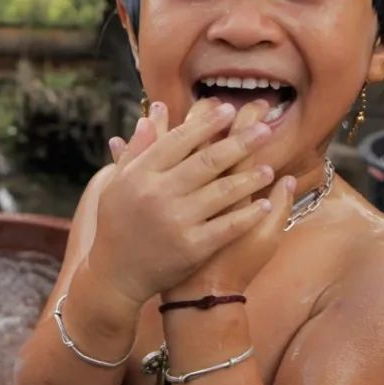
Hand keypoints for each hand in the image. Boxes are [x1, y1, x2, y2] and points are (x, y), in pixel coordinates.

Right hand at [89, 98, 275, 306]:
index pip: (178, 140)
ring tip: (269, 169)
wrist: (114, 274)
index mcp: (140, 174)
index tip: (230, 110)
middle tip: (265, 129)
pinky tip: (264, 204)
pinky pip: (227, 226)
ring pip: (222, 192)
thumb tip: (154, 111)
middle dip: (239, 143)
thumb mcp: (118, 181)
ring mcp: (176, 221)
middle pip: (206, 161)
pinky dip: (247, 215)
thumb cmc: (117, 223)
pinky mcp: (191, 247)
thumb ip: (138, 147)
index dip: (206, 124)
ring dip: (249, 178)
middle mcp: (158, 194)